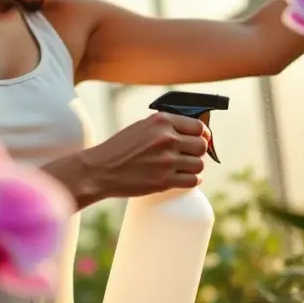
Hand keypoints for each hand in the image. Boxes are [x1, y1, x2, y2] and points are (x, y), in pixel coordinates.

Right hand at [80, 112, 210, 198]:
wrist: (100, 170)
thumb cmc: (119, 148)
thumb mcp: (142, 127)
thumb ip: (165, 127)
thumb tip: (191, 131)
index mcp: (161, 121)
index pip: (198, 126)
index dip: (203, 134)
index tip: (201, 139)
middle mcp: (166, 138)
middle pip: (201, 146)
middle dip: (198, 152)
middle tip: (189, 156)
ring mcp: (166, 160)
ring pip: (199, 164)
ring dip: (194, 167)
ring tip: (184, 168)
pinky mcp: (164, 180)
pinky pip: (193, 180)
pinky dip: (192, 180)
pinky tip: (184, 178)